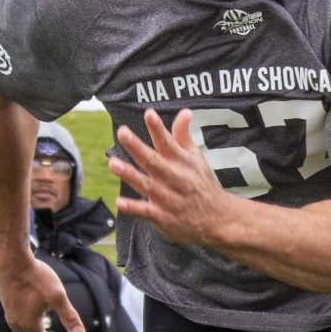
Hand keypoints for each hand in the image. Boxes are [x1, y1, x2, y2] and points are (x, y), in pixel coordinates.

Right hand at [0, 255, 83, 331]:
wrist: (9, 260)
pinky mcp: (6, 304)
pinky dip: (23, 331)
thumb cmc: (35, 277)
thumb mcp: (57, 296)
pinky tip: (29, 322)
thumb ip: (69, 317)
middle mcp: (17, 322)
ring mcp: (9, 313)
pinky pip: (15, 325)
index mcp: (30, 323)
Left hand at [110, 108, 238, 247]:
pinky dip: (133, 208)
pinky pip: (146, 212)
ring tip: (113, 163)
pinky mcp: (163, 218)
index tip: (149, 113)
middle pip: (154, 161)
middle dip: (137, 147)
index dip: (158, 128)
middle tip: (123, 132)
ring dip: (130, 175)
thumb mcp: (196, 158)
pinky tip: (119, 202)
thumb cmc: (200, 184)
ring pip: (147, 185)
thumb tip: (185, 111)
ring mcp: (169, 199)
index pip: (168, 142)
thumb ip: (184, 135)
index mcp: (182, 162)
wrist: (217, 220)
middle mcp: (175, 178)